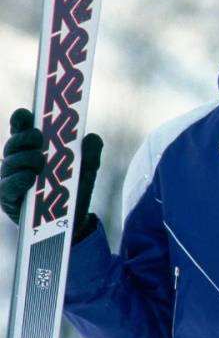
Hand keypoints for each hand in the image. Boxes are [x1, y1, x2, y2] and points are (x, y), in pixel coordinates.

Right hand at [1, 108, 101, 239]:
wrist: (73, 222)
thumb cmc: (75, 190)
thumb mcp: (87, 170)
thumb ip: (91, 153)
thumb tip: (91, 138)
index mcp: (35, 149)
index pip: (22, 130)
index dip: (21, 120)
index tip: (27, 115)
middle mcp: (19, 162)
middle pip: (13, 143)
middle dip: (24, 138)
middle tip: (38, 137)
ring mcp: (12, 179)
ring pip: (9, 162)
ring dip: (24, 158)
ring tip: (39, 161)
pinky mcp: (10, 198)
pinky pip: (8, 186)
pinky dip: (18, 179)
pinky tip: (29, 177)